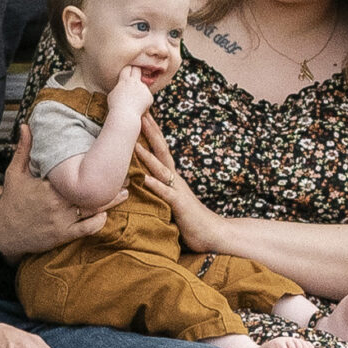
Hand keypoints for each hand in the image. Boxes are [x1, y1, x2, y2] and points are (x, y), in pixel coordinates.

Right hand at [0, 135, 119, 260]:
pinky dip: (98, 222)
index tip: (106, 157)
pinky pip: (86, 229)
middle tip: (124, 175)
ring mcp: (62, 220)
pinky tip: (105, 215)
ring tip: (124, 193)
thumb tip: (26, 126)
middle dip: (108, 184)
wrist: (2, 233)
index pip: (76, 173)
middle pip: (89, 191)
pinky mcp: (63, 235)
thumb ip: (25, 150)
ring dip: (110, 202)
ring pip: (92, 209)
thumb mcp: (15, 173)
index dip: (93, 166)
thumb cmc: (11, 201)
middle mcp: (58, 202)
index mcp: (49, 185)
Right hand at [107, 64, 155, 118]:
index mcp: (125, 80)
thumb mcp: (113, 94)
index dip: (128, 69)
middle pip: (138, 70)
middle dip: (136, 70)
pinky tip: (138, 107)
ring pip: (142, 86)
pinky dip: (143, 101)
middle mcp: (135, 82)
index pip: (127, 68)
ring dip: (139, 91)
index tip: (128, 69)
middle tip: (135, 72)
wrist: (125, 115)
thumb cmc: (115, 106)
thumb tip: (121, 87)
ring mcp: (144, 88)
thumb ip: (119, 87)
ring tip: (133, 101)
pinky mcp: (149, 96)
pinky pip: (146, 97)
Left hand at [138, 116, 225, 253]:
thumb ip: (162, 188)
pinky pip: (166, 194)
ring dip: (148, 156)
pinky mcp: (179, 205)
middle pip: (162, 151)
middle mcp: (175, 179)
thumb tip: (146, 179)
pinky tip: (144, 178)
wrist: (213, 234)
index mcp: (172, 177)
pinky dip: (155, 185)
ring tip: (135, 143)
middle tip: (140, 113)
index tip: (142, 115)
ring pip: (161, 170)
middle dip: (150, 133)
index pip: (160, 150)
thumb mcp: (173, 199)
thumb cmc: (190, 219)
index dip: (151, 133)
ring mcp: (178, 191)